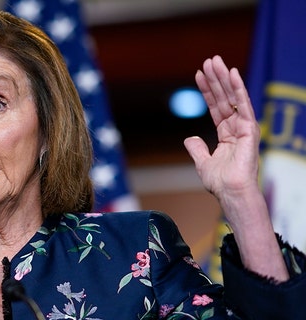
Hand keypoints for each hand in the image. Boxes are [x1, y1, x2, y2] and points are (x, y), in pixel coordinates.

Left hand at [184, 56, 287, 281]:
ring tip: (215, 61)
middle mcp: (236, 128)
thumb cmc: (220, 183)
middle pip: (224, 98)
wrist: (230, 193)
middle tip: (209, 60)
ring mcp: (244, 127)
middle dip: (215, 79)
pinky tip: (232, 73)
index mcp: (227, 134)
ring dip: (224, 78)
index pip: (216, 106)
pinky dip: (238, 88)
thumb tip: (189, 138)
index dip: (207, 91)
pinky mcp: (250, 129)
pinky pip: (243, 104)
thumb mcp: (203, 163)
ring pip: (233, 97)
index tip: (198, 74)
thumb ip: (197, 149)